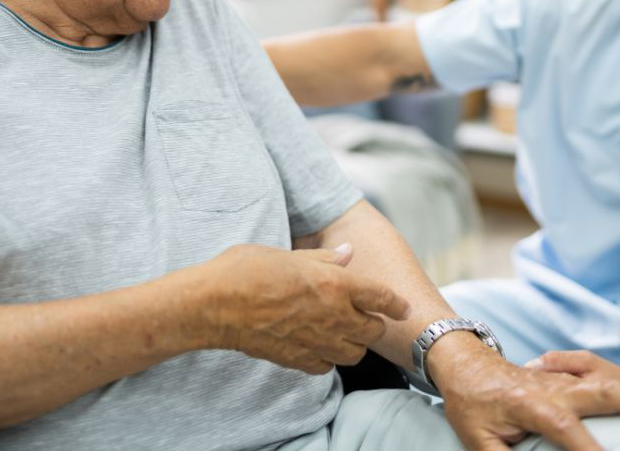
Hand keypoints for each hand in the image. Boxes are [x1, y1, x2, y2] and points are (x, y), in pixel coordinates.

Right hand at [192, 242, 409, 373]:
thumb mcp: (292, 253)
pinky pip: (327, 366)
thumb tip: (349, 254)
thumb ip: (326, 259)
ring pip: (355, 353)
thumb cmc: (250, 268)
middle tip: (368, 315)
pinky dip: (329, 358)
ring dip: (355, 343)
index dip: (396, 303)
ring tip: (345, 331)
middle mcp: (333, 315)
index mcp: (336, 283)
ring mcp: (316, 341)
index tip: (403, 306)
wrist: (216, 304)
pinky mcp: (297, 359)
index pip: (381, 297)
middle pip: (373, 329)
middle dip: (376, 322)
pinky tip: (320, 345)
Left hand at [429, 337, 619, 450]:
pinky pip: (604, 387)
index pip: (564, 427)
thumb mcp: (476, 439)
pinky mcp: (567, 384)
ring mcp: (564, 383)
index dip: (587, 448)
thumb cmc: (470, 403)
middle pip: (603, 391)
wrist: (464, 362)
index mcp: (530, 402)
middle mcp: (554, 389)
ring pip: (610, 385)